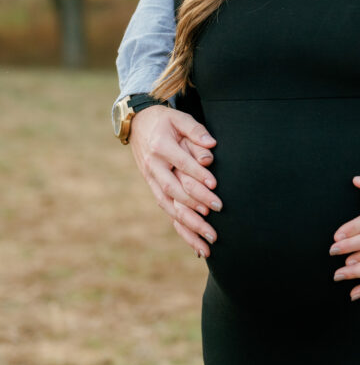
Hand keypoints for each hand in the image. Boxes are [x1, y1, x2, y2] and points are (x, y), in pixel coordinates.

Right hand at [128, 105, 220, 257]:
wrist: (138, 125)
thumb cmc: (165, 121)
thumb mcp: (179, 118)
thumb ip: (196, 131)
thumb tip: (212, 146)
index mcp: (160, 147)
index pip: (181, 164)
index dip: (198, 175)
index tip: (215, 185)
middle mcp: (153, 167)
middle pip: (174, 190)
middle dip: (195, 203)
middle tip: (217, 211)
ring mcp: (151, 181)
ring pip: (170, 207)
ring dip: (189, 225)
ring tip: (209, 240)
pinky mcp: (154, 189)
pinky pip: (168, 212)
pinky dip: (182, 230)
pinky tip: (197, 246)